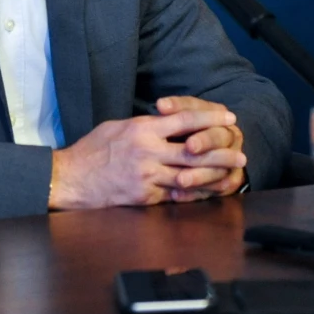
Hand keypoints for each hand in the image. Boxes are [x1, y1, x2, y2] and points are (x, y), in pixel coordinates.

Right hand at [48, 106, 245, 209]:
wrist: (72, 178)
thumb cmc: (93, 149)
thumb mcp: (118, 127)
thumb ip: (145, 126)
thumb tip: (166, 122)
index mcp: (142, 129)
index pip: (184, 120)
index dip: (209, 118)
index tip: (228, 116)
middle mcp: (148, 151)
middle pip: (194, 152)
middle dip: (221, 152)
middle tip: (241, 152)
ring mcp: (147, 176)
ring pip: (189, 176)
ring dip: (213, 175)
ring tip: (232, 174)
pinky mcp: (144, 196)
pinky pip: (175, 196)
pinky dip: (193, 194)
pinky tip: (208, 192)